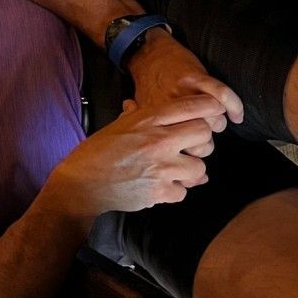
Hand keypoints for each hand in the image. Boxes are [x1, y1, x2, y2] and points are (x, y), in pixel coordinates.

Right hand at [49, 94, 223, 216]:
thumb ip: (133, 115)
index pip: (191, 106)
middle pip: (204, 133)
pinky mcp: (159, 192)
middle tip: (191, 146)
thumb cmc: (97, 152)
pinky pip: (184, 191)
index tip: (215, 111)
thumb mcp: (116, 125)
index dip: (210, 107)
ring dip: (190, 170)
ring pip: (200, 166)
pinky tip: (162, 185)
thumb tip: (135, 104)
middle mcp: (157, 140)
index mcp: (147, 120)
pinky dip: (175, 190)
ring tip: (175, 170)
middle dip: (201, 141)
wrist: (82, 183)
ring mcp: (160, 168)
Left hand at [126, 30, 242, 154]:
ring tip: (215, 119)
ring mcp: (183, 93)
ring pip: (215, 121)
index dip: (195, 154)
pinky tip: (237, 114)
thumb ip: (161, 140)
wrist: (147, 55)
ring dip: (220, 122)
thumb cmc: (149, 88)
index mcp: (158, 124)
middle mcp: (170, 111)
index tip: (195, 151)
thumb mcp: (146, 118)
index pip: (186, 151)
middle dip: (208, 140)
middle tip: (204, 133)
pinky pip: (222, 95)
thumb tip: (183, 170)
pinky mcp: (195, 76)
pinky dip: (234, 106)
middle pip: (204, 139)